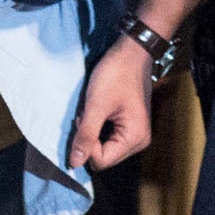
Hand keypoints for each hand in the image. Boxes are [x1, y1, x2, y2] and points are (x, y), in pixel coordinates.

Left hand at [72, 39, 155, 167]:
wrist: (132, 51)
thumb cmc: (117, 74)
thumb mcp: (96, 105)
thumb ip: (86, 136)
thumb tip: (75, 164)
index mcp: (135, 139)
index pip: (101, 161)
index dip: (87, 143)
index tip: (86, 117)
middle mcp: (139, 141)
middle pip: (104, 157)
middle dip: (90, 138)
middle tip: (90, 112)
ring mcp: (137, 134)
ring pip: (105, 148)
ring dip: (94, 132)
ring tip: (95, 109)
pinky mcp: (132, 126)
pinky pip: (109, 138)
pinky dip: (99, 127)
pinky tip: (100, 110)